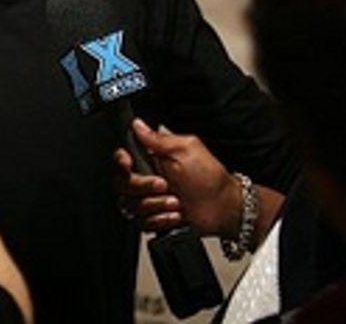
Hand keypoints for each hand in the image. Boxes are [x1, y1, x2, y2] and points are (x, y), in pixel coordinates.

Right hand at [113, 118, 241, 236]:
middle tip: (164, 185)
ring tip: (176, 202)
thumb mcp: (187, 149)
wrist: (225, 209)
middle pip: (122, 184)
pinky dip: (161, 220)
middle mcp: (147, 178)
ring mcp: (150, 200)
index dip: (121, 162)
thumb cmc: (211, 178)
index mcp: (151, 159)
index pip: (120, 158)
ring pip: (131, 205)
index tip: (129, 164)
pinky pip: (142, 222)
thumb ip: (158, 139)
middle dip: (143, 186)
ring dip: (157, 205)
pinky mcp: (154, 218)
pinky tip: (176, 214)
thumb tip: (137, 124)